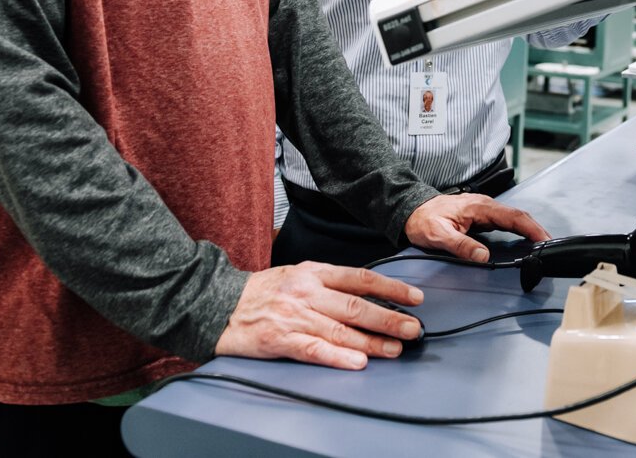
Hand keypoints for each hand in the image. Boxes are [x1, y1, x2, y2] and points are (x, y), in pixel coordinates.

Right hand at [215, 262, 424, 369]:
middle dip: (388, 318)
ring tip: (394, 350)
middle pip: (355, 306)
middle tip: (412, 328)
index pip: (360, 278)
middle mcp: (307, 292)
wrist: (221, 305)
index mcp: (314, 272)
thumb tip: (368, 294)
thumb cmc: (264, 292)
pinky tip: (357, 362)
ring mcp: (294, 317)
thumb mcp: (298, 274)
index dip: (390, 288)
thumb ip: (330, 283)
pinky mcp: (281, 340)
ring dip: (371, 342)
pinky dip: (337, 357)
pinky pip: (314, 350)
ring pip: (340, 330)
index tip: (414, 297)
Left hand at [404, 193, 550, 262]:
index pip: (511, 216)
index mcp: (478, 207)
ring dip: (529, 228)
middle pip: (517, 215)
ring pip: (512, 217)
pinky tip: (523, 238)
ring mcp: (484, 209)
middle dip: (536, 229)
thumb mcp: (438, 235)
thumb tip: (483, 256)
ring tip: (541, 244)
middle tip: (550, 245)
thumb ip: (461, 245)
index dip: (530, 227)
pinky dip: (518, 228)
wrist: (413, 210)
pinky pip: (505, 220)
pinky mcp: (481, 215)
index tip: (544, 239)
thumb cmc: (424, 221)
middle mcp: (484, 205)